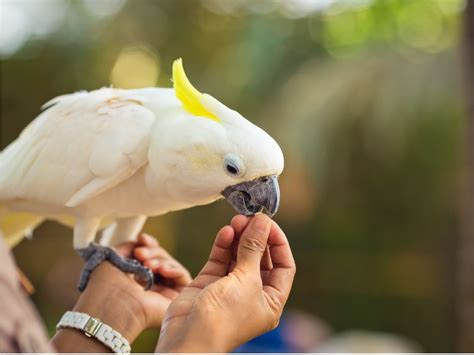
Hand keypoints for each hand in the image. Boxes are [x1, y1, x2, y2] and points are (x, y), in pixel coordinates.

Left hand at [52, 234, 190, 350]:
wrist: (112, 307)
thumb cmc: (107, 286)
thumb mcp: (115, 258)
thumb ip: (130, 246)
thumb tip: (141, 241)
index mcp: (137, 280)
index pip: (151, 257)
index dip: (149, 245)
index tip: (141, 238)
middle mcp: (151, 287)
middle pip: (162, 259)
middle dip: (152, 252)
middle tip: (139, 253)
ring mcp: (164, 294)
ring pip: (172, 266)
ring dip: (160, 260)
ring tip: (146, 264)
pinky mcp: (176, 300)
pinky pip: (183, 277)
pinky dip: (174, 269)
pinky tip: (162, 270)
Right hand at [156, 214, 295, 351]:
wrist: (188, 336)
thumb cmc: (224, 316)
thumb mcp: (246, 279)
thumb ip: (254, 248)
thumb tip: (263, 221)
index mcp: (271, 300)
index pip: (283, 265)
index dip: (278, 242)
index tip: (268, 222)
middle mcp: (252, 294)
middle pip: (260, 258)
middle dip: (256, 237)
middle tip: (250, 217)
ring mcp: (230, 288)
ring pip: (238, 256)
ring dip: (239, 238)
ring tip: (237, 220)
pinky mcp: (209, 283)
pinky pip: (220, 260)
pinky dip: (223, 245)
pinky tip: (226, 231)